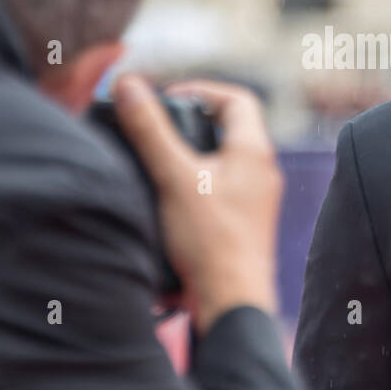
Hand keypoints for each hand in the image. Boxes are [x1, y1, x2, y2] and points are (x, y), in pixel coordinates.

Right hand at [111, 74, 281, 335]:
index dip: (202, 90)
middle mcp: (262, 173)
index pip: (237, 99)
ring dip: (192, 155)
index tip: (168, 99)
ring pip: (224, 161)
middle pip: (230, 128)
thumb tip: (128, 85)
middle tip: (159, 127)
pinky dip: (195, 185)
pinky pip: (220, 191)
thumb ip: (150, 130)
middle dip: (193, 122)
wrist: (230, 304)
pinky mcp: (243, 226)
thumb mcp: (173, 176)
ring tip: (158, 160)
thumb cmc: (211, 241)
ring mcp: (255, 202)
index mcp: (254, 151)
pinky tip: (169, 198)